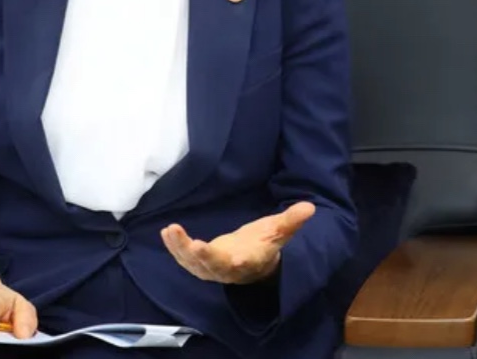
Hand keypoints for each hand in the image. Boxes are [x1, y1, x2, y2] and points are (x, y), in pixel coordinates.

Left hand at [161, 201, 314, 284]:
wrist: (254, 261)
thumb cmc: (266, 243)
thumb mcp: (280, 230)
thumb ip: (292, 221)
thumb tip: (309, 207)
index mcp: (250, 260)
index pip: (246, 263)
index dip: (240, 262)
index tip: (237, 258)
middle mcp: (229, 269)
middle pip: (214, 266)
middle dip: (202, 256)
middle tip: (192, 244)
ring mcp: (212, 268)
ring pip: (194, 264)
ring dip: (181, 249)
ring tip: (170, 231)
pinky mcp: (200, 263)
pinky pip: (185, 258)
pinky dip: (175, 247)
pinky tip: (167, 232)